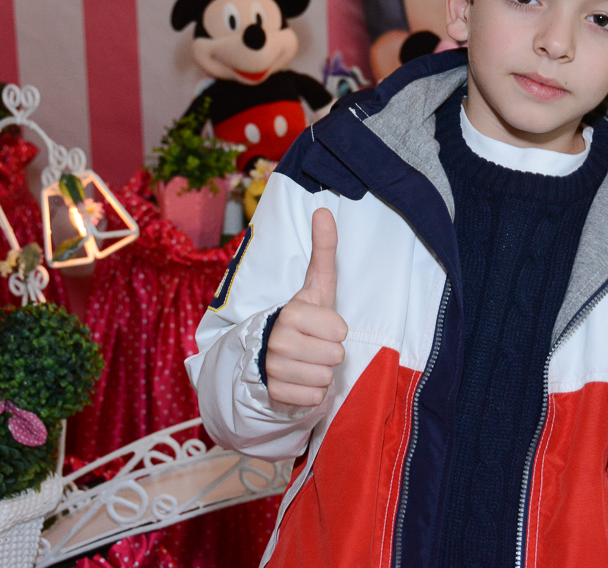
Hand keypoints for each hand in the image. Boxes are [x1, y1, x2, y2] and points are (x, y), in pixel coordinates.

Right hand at [264, 208, 347, 407]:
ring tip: (305, 360)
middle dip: (330, 351)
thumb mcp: (316, 284)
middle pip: (335, 356)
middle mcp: (278, 341)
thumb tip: (323, 209)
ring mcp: (273, 369)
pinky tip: (298, 379)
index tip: (321, 324)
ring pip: (325, 378)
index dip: (336, 329)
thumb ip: (323, 249)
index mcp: (291, 312)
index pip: (340, 330)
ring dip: (321, 372)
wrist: (267, 352)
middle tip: (314, 344)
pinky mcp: (273, 394)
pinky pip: (313, 398)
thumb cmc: (303, 317)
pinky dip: (311, 393)